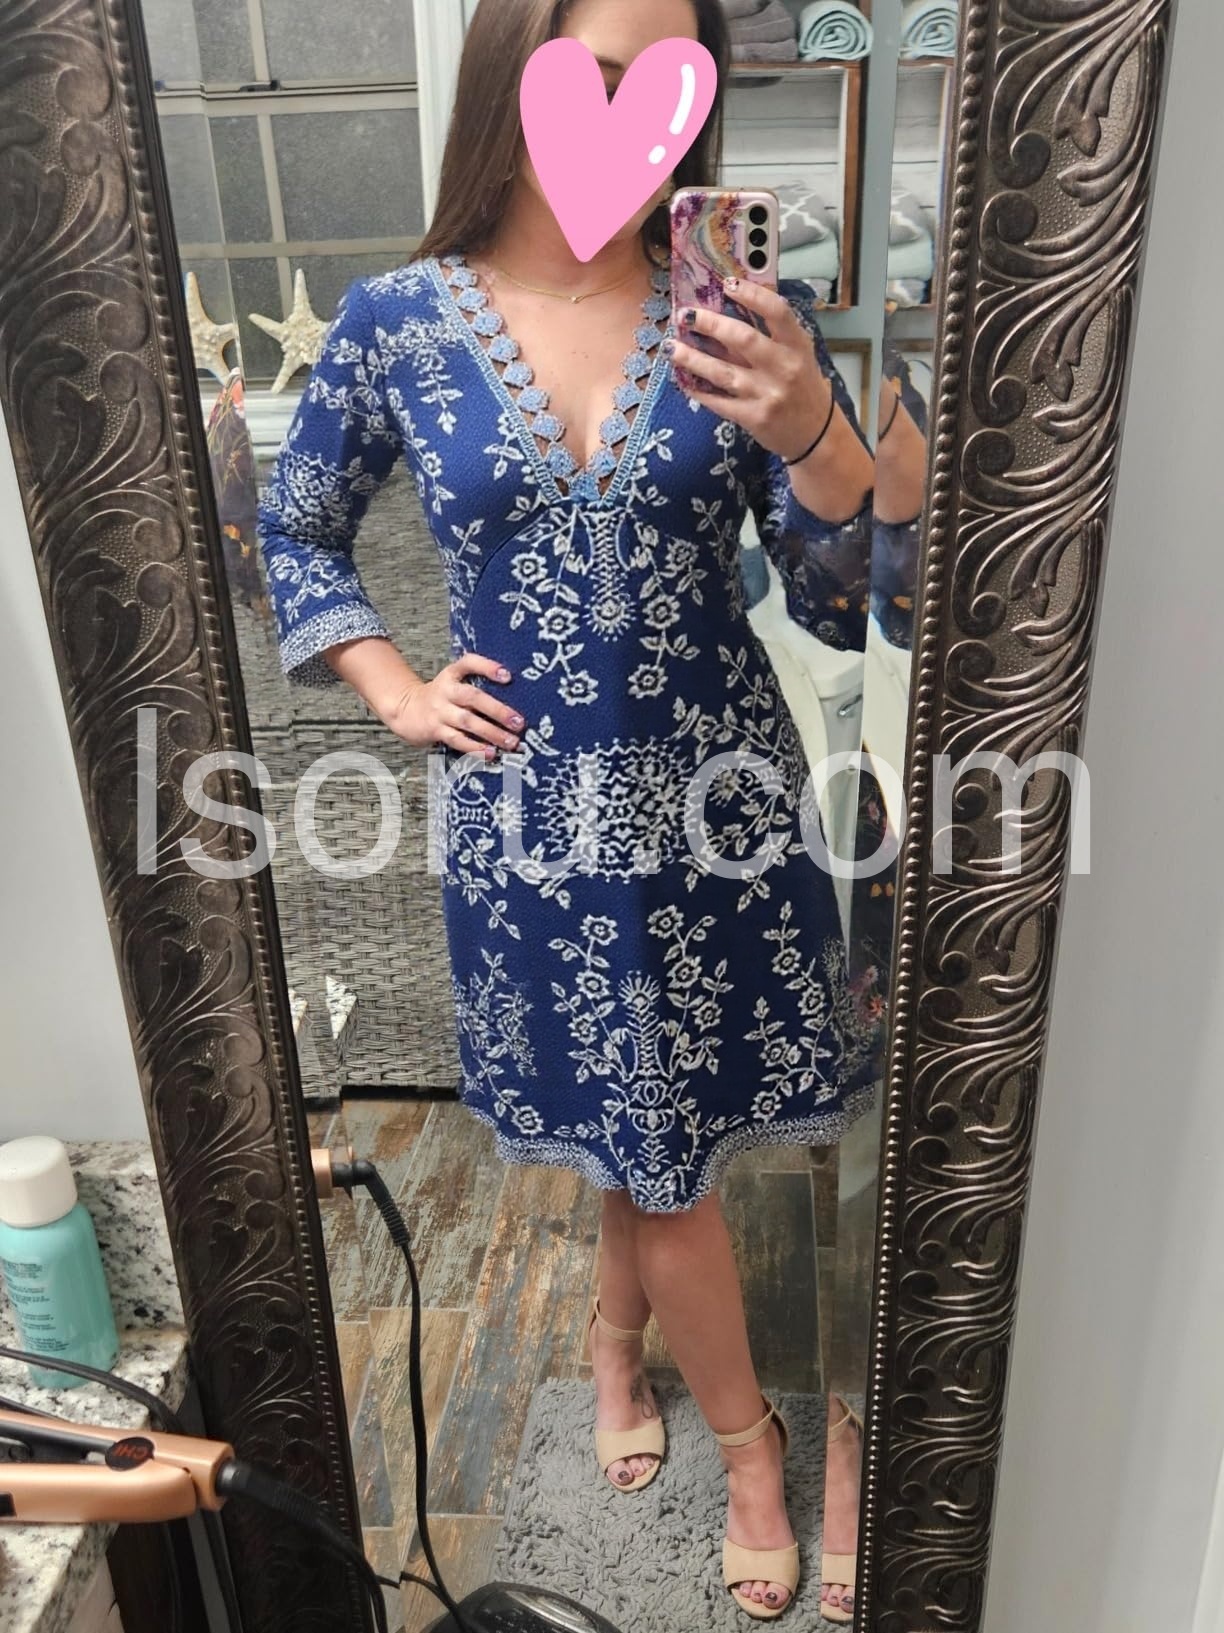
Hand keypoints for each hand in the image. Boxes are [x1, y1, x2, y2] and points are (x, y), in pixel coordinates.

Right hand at [386, 653, 524, 758]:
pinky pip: (457, 740)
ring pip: (467, 722)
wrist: (405, 709)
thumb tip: (514, 693)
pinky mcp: (435, 731)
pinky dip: (475, 748)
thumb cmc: (441, 696)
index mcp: (451, 674)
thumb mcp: (452, 681)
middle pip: (473, 697)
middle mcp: (445, 691)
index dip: (487, 667)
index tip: (508, 676)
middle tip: (518, 722)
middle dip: (498, 710)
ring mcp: (440, 712)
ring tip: (511, 742)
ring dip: (491, 733)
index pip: (468, 663)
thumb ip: (475, 682)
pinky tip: (491, 753)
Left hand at [668, 277, 836, 461]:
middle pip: (743, 339)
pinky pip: (719, 402)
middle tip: (685, 315)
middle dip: (710, 324)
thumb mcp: (798, 356)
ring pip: (722, 372)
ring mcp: (767, 394)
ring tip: (671, 347)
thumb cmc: (804, 388)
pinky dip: (699, 391)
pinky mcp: (753, 418)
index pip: (777, 312)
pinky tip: (684, 381)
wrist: (816, 433)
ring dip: (693, 359)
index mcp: (797, 346)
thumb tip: (730, 311)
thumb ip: (771, 336)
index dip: (752, 295)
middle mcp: (783, 368)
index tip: (727, 284)